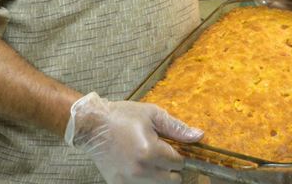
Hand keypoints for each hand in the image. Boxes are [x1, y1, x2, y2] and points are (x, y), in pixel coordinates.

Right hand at [65, 92, 203, 182]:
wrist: (93, 125)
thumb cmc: (123, 115)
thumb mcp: (151, 114)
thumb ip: (176, 127)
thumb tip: (199, 136)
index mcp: (151, 151)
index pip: (179, 163)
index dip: (179, 154)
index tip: (171, 146)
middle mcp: (142, 170)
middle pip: (172, 180)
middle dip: (171, 167)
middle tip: (162, 153)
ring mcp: (129, 181)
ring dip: (159, 176)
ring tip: (149, 158)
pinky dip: (144, 180)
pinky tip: (137, 165)